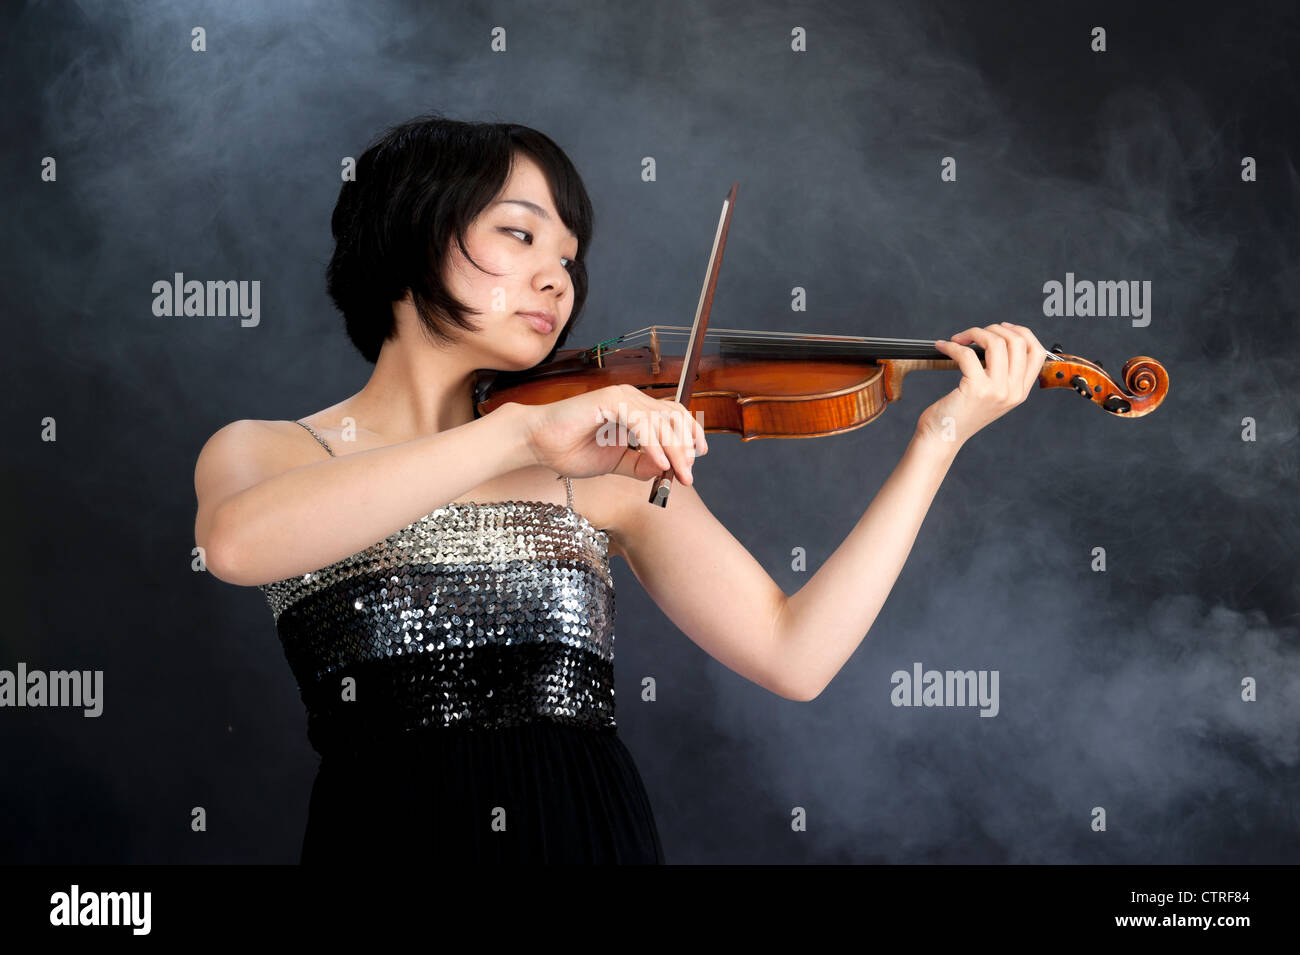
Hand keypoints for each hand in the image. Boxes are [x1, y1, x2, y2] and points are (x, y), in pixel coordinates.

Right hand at [514, 384, 708, 484]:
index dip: (690, 435)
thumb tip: (667, 468)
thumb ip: (641, 465)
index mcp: (635, 410)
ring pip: (661, 420)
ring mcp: (621, 397)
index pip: (674, 416)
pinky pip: (641, 423)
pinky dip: (653, 444)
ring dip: (674, 449)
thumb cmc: (571, 450)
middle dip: (685, 448)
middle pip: (673, 417)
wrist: (539, 444)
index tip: (697, 460)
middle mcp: (632, 399)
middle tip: (687, 475)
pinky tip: (660, 464)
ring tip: (678, 473)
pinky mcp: (609, 401)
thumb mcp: (615, 463)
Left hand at [917, 322, 1048, 445]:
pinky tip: (943, 347)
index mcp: (1020, 392)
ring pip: (996, 343)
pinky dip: (953, 346)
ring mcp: (997, 391)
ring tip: (957, 339)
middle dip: (992, 329)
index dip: (1021, 332)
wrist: (941, 438)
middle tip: (972, 334)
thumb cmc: (959, 415)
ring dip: (973, 333)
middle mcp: (1013, 392)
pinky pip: (967, 354)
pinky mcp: (976, 389)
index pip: (1037, 352)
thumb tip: (995, 339)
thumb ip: (1001, 374)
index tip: (1001, 327)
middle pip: (1017, 342)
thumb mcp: (990, 396)